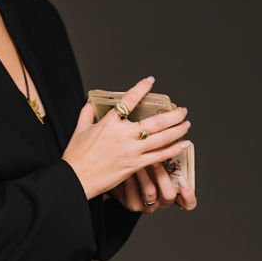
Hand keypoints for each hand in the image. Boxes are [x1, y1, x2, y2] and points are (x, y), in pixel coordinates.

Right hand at [61, 76, 192, 200]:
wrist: (75, 179)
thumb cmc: (76, 156)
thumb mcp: (79, 129)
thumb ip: (87, 113)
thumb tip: (90, 102)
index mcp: (109, 123)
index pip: (129, 100)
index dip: (142, 88)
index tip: (150, 81)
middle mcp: (124, 135)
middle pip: (155, 121)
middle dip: (173, 114)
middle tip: (182, 110)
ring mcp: (132, 150)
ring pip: (161, 138)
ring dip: (177, 130)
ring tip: (186, 124)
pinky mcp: (135, 165)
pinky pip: (159, 156)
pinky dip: (173, 149)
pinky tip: (183, 144)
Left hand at [109, 163, 197, 212]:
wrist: (122, 181)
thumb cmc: (145, 170)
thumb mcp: (160, 165)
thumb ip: (168, 158)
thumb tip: (174, 135)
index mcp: (174, 193)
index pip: (188, 203)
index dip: (188, 193)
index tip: (182, 179)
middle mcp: (162, 202)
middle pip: (169, 196)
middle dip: (163, 177)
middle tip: (156, 161)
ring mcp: (146, 205)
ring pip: (150, 193)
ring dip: (145, 175)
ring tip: (138, 161)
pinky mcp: (132, 204)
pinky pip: (132, 192)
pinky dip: (131, 177)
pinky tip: (126, 165)